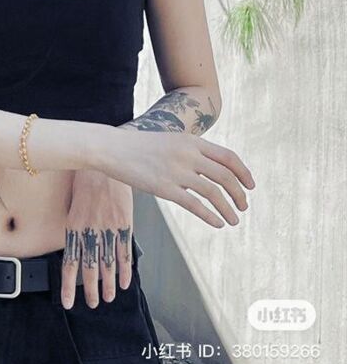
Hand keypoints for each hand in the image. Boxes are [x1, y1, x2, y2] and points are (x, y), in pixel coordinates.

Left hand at [61, 169, 135, 309]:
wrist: (104, 162)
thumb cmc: (87, 180)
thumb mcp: (74, 203)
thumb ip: (75, 226)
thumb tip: (75, 246)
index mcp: (73, 227)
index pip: (69, 263)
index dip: (68, 285)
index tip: (67, 302)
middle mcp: (90, 231)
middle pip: (89, 268)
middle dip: (90, 290)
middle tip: (92, 304)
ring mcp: (108, 229)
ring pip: (107, 265)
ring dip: (108, 285)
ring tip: (108, 298)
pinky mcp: (124, 224)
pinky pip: (124, 252)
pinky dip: (125, 270)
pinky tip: (124, 282)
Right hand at [100, 128, 254, 227]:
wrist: (112, 147)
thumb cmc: (139, 146)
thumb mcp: (170, 140)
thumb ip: (190, 151)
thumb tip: (209, 168)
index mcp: (191, 141)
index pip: (228, 157)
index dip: (244, 173)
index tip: (250, 186)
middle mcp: (188, 154)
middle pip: (226, 176)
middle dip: (239, 194)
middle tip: (244, 206)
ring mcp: (177, 171)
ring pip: (214, 193)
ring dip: (228, 209)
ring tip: (233, 220)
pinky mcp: (164, 188)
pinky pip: (195, 205)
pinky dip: (211, 216)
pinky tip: (217, 223)